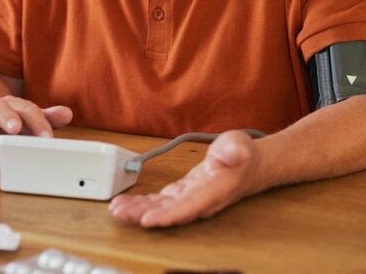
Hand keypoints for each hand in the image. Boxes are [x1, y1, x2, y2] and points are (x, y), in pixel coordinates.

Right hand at [0, 96, 71, 162]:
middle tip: (16, 128)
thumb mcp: (26, 119)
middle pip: (0, 110)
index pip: (28, 111)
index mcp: (13, 106)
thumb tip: (68, 114)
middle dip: (7, 118)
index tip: (48, 139)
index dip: (39, 124)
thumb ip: (45, 118)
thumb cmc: (6, 122)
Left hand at [108, 130, 260, 227]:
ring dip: (138, 210)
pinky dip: (144, 204)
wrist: (249, 165)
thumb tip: (227, 153)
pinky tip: (128, 203)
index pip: (188, 207)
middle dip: (142, 215)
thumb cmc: (243, 155)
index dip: (167, 215)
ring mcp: (190, 199)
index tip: (147, 219)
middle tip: (119, 212)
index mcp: (213, 191)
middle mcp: (200, 201)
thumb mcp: (240, 146)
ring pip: (161, 209)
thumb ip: (233, 151)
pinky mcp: (183, 194)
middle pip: (169, 213)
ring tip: (117, 208)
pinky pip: (161, 203)